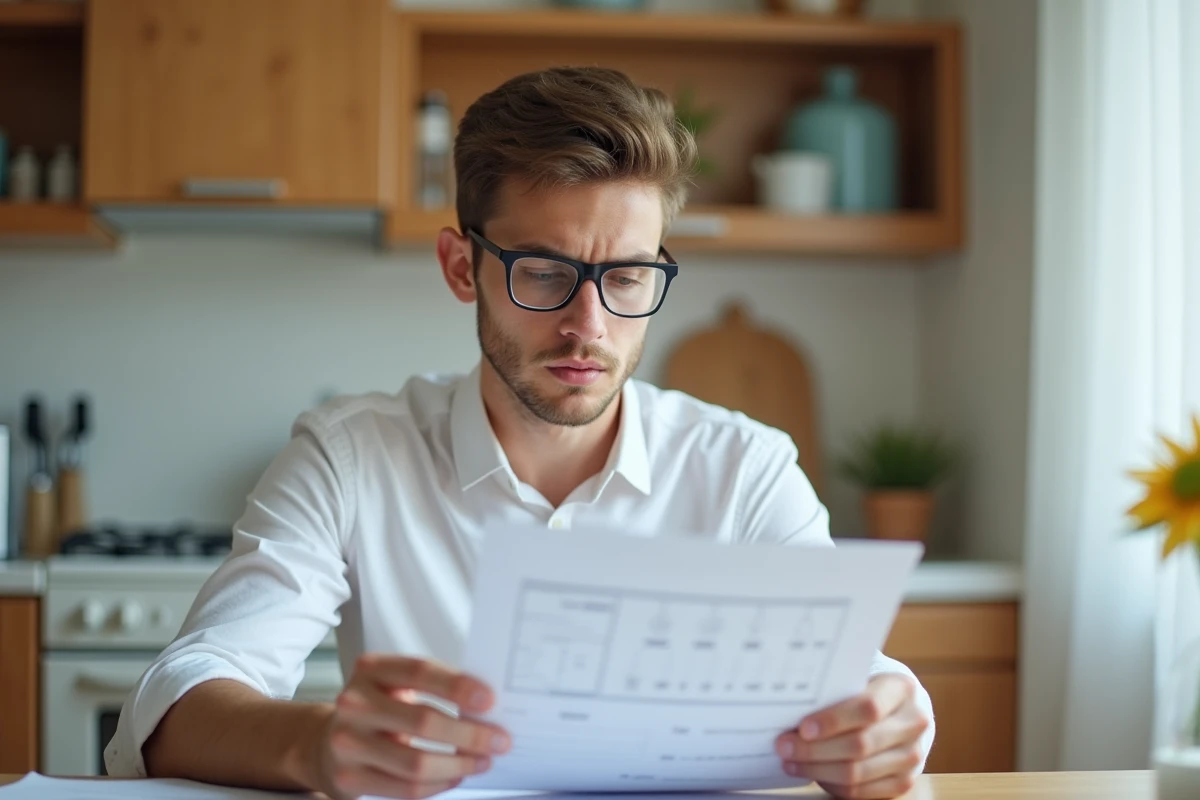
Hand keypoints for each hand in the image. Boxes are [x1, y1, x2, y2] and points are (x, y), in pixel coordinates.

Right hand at [314, 654, 511, 799]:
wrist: (327, 740)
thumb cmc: (377, 706)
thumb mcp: (396, 684)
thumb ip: (434, 686)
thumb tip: (487, 707)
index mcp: (371, 669)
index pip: (420, 671)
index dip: (458, 685)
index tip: (489, 700)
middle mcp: (355, 703)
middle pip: (423, 721)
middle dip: (470, 734)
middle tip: (499, 739)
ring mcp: (348, 742)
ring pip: (416, 762)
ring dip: (459, 764)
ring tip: (483, 760)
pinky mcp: (349, 776)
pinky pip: (406, 788)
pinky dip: (439, 784)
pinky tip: (456, 775)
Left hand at [775, 673, 929, 799]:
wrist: (903, 711)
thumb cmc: (870, 691)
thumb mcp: (860, 679)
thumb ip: (834, 690)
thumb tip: (791, 706)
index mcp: (901, 689)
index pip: (868, 708)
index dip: (833, 720)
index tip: (803, 727)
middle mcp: (912, 723)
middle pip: (860, 744)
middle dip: (815, 749)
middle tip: (785, 746)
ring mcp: (911, 755)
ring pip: (858, 772)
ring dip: (818, 769)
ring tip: (791, 761)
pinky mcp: (903, 780)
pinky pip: (862, 792)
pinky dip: (832, 785)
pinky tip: (813, 774)